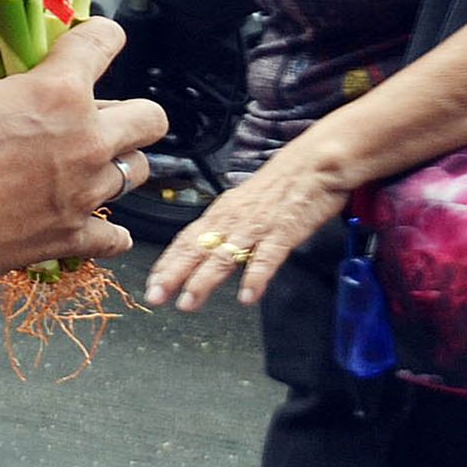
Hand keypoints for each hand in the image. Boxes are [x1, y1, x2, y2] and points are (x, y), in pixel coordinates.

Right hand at [0, 18, 166, 289]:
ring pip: (137, 173)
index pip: (102, 42)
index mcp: (53, 91)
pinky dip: (105, 231)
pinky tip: (83, 219)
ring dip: (115, 164)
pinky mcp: (70, 239)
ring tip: (85, 167)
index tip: (97, 39)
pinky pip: (115, 237)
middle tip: (100, 116)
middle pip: (150, 118)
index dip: (102, 34)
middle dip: (132, 112)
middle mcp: (83, 140)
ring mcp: (82, 194)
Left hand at [144, 145, 349, 311]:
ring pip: (225, 255)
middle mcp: (233, 219)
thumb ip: (226, 229)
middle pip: (197, 249)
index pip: (186, 240)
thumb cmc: (281, 186)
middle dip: (173, 274)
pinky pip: (267, 256)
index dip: (167, 263)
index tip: (152, 284)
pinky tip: (247, 296)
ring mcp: (257, 226)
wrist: (313, 165)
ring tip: (188, 301)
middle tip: (155, 296)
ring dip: (204, 280)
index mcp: (222, 213)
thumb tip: (205, 250)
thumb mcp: (243, 205)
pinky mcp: (284, 230)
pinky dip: (255, 276)